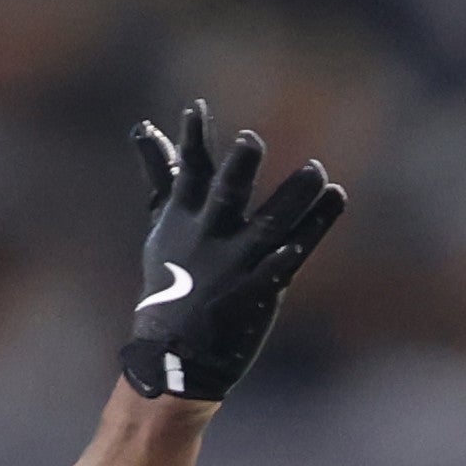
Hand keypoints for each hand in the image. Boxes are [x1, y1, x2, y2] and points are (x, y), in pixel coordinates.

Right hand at [122, 99, 347, 404]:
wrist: (173, 356)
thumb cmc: (170, 283)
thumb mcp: (163, 226)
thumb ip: (164, 176)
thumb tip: (146, 129)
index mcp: (182, 218)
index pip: (189, 172)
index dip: (193, 141)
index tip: (196, 109)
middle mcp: (207, 238)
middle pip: (227, 195)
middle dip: (238, 169)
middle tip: (251, 140)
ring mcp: (233, 266)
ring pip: (270, 225)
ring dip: (296, 198)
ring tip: (320, 173)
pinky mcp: (256, 294)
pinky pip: (282, 266)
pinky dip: (300, 244)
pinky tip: (318, 223)